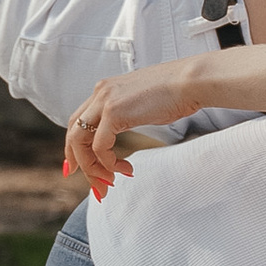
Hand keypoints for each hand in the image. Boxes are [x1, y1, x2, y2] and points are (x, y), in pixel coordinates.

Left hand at [63, 65, 192, 195]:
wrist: (191, 82)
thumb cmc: (176, 93)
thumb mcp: (142, 104)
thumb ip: (127, 114)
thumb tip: (124, 129)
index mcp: (106, 89)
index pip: (78, 120)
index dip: (74, 146)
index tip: (79, 166)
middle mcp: (100, 93)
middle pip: (74, 133)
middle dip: (78, 162)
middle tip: (94, 183)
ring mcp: (105, 101)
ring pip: (80, 142)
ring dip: (92, 167)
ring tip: (110, 182)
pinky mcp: (114, 112)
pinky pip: (99, 146)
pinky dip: (108, 162)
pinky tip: (124, 169)